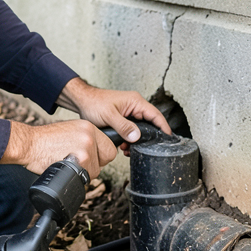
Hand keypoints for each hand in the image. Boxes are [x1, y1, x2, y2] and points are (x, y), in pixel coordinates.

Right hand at [1, 119, 117, 178]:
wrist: (28, 144)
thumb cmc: (44, 140)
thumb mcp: (69, 130)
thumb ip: (84, 138)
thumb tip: (95, 151)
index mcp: (88, 126)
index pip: (108, 146)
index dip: (100, 156)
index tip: (91, 158)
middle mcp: (90, 135)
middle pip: (106, 158)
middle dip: (96, 164)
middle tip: (79, 163)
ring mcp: (86, 146)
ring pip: (96, 169)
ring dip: (84, 172)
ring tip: (68, 164)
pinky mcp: (81, 159)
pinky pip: (88, 176)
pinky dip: (78, 177)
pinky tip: (67, 169)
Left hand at [55, 78, 171, 145]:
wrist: (81, 101)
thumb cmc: (93, 103)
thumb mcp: (109, 116)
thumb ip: (123, 126)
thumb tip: (137, 136)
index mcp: (135, 102)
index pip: (155, 115)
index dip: (163, 127)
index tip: (168, 138)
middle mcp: (134, 106)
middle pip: (149, 124)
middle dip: (147, 138)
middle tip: (143, 149)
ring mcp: (129, 113)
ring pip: (140, 129)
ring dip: (136, 140)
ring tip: (128, 148)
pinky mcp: (123, 119)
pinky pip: (132, 130)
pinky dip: (129, 139)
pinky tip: (123, 145)